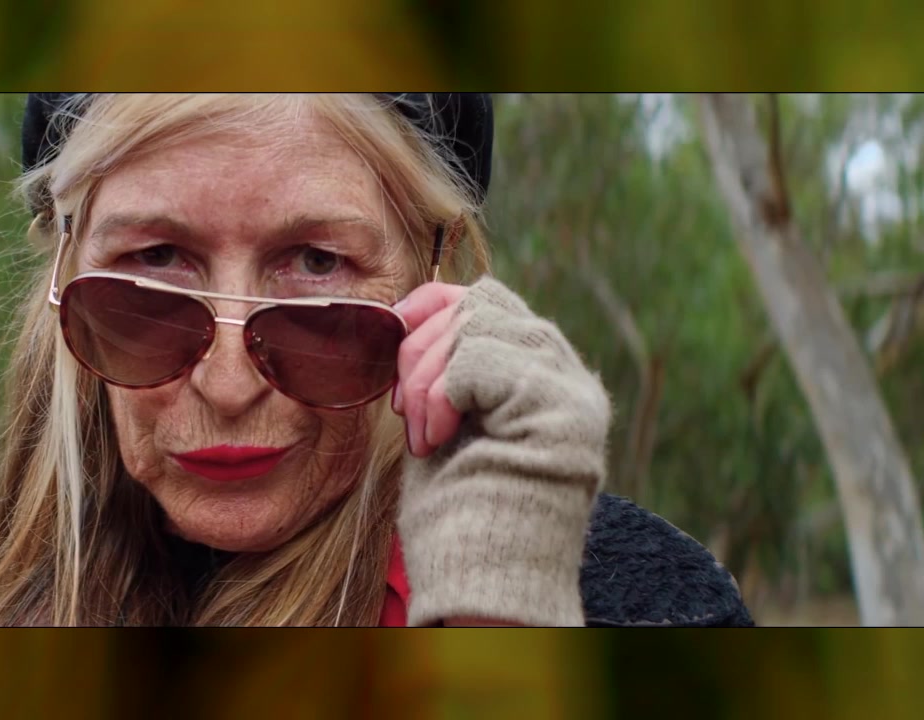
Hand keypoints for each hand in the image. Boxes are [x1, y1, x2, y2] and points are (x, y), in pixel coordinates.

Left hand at [393, 274, 609, 625]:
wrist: (480, 581)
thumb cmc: (455, 515)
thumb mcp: (446, 425)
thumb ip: (448, 370)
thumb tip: (412, 315)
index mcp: (541, 378)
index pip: (491, 301)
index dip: (433, 306)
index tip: (393, 332)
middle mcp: (567, 376)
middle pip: (481, 303)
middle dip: (420, 348)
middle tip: (403, 410)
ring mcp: (569, 389)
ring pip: (476, 324)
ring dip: (426, 377)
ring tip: (424, 433)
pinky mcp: (561, 406)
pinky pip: (479, 355)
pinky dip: (441, 392)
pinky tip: (437, 437)